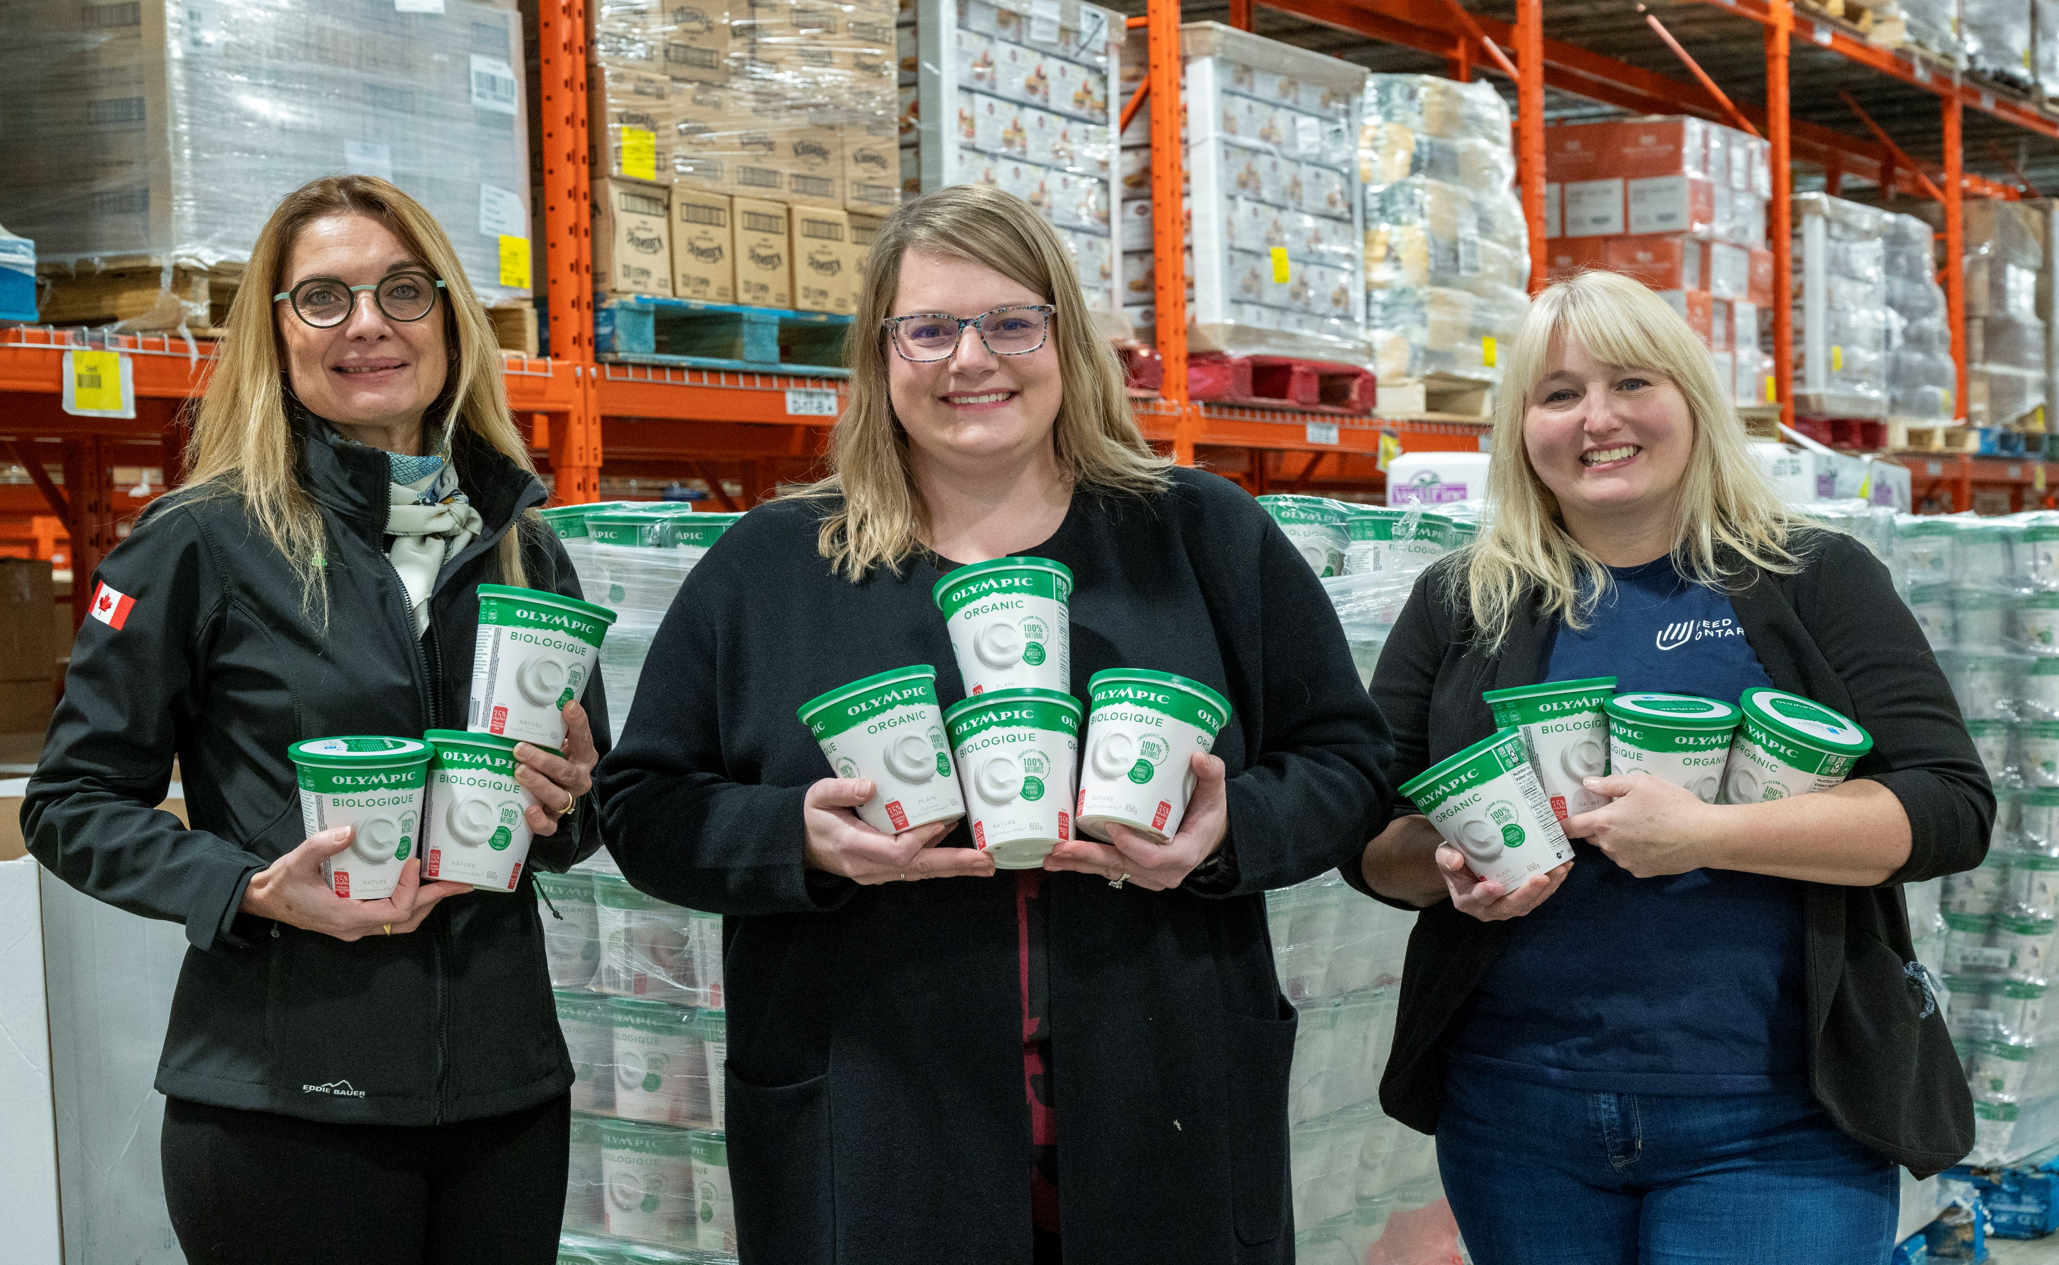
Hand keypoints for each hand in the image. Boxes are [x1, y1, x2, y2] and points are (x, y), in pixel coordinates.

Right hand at [239, 826, 472, 940]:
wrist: (263, 900)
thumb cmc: (280, 884)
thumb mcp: (297, 862)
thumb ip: (322, 847)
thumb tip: (351, 831)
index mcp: (347, 917)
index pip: (395, 911)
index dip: (411, 889)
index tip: (414, 862)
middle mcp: (357, 927)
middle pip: (407, 920)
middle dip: (434, 900)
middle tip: (460, 882)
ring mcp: (357, 926)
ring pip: (401, 922)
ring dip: (425, 903)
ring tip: (447, 883)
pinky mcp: (355, 918)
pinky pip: (390, 915)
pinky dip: (409, 901)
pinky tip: (416, 883)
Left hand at [514, 700, 597, 836]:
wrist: (558, 788)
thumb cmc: (555, 759)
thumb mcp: (556, 741)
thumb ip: (550, 727)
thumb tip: (531, 704)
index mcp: (583, 757)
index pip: (584, 739)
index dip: (578, 724)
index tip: (568, 707)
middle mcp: (578, 780)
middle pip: (566, 772)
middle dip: (543, 760)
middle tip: (520, 749)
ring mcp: (567, 800)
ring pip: (558, 798)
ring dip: (539, 784)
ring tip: (520, 772)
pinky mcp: (555, 819)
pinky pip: (551, 825)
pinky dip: (540, 821)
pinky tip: (529, 811)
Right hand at [800, 777, 992, 884]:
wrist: (798, 844)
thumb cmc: (810, 816)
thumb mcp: (817, 796)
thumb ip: (841, 789)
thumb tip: (871, 785)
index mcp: (853, 846)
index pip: (896, 851)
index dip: (921, 838)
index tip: (939, 820)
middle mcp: (868, 867)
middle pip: (918, 868)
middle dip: (954, 864)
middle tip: (985, 862)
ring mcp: (876, 873)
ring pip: (920, 872)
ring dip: (953, 867)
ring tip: (984, 862)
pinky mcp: (883, 871)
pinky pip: (915, 869)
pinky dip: (938, 862)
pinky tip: (960, 856)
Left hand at [1043, 752, 1227, 891]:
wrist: (1209, 837)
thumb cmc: (1210, 814)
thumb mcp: (1215, 794)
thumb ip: (1211, 774)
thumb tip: (1199, 757)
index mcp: (1184, 854)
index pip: (1156, 857)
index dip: (1133, 846)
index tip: (1112, 827)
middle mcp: (1164, 872)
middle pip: (1123, 866)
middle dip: (1090, 858)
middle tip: (1062, 849)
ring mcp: (1148, 876)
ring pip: (1111, 870)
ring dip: (1080, 864)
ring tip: (1051, 857)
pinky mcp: (1135, 872)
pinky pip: (1108, 869)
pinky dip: (1084, 864)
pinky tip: (1060, 859)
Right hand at [1437, 844, 1571, 920]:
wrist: (1466, 862)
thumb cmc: (1455, 857)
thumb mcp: (1444, 855)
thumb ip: (1447, 859)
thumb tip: (1456, 860)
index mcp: (1467, 900)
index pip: (1476, 899)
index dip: (1486, 894)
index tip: (1496, 886)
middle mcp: (1488, 909)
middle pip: (1509, 906)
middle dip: (1527, 893)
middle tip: (1542, 877)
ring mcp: (1507, 906)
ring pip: (1528, 903)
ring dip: (1546, 889)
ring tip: (1560, 869)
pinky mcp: (1522, 900)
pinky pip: (1538, 896)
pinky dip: (1552, 884)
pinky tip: (1563, 869)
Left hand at [1560, 773, 1717, 877]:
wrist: (1704, 835)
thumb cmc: (1672, 805)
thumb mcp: (1641, 783)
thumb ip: (1610, 784)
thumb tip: (1588, 784)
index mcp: (1605, 823)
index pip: (1572, 827)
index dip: (1562, 824)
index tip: (1555, 823)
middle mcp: (1610, 846)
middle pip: (1594, 837)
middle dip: (1601, 826)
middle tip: (1622, 813)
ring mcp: (1625, 861)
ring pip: (1612, 848)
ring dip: (1619, 839)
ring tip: (1644, 825)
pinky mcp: (1641, 871)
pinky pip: (1629, 859)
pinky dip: (1636, 851)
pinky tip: (1654, 840)